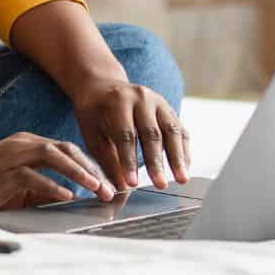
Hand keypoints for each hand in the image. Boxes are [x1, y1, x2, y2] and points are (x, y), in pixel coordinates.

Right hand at [0, 133, 114, 227]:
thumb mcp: (19, 190)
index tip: (110, 183)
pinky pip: (31, 176)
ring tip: (96, 188)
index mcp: (28, 145)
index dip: (92, 165)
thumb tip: (72, 199)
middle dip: (91, 168)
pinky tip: (67, 196)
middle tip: (110, 188)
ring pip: (53, 156)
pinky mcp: (0, 174)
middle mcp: (21, 145)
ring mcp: (10, 157)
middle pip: (66, 148)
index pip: (68, 150)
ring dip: (78, 173)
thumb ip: (43, 190)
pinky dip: (51, 186)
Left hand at [72, 78, 190, 190]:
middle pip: (152, 133)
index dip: (129, 160)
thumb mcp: (91, 132)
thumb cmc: (94, 111)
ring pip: (172, 130)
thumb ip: (106, 158)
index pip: (125, 134)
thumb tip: (119, 188)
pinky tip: (184, 169)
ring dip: (178, 157)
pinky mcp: (169, 109)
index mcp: (119, 100)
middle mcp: (142, 97)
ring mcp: (159, 102)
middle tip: (160, 185)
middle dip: (157, 162)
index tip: (131, 184)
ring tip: (182, 180)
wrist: (104, 85)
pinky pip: (180, 130)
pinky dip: (183, 151)